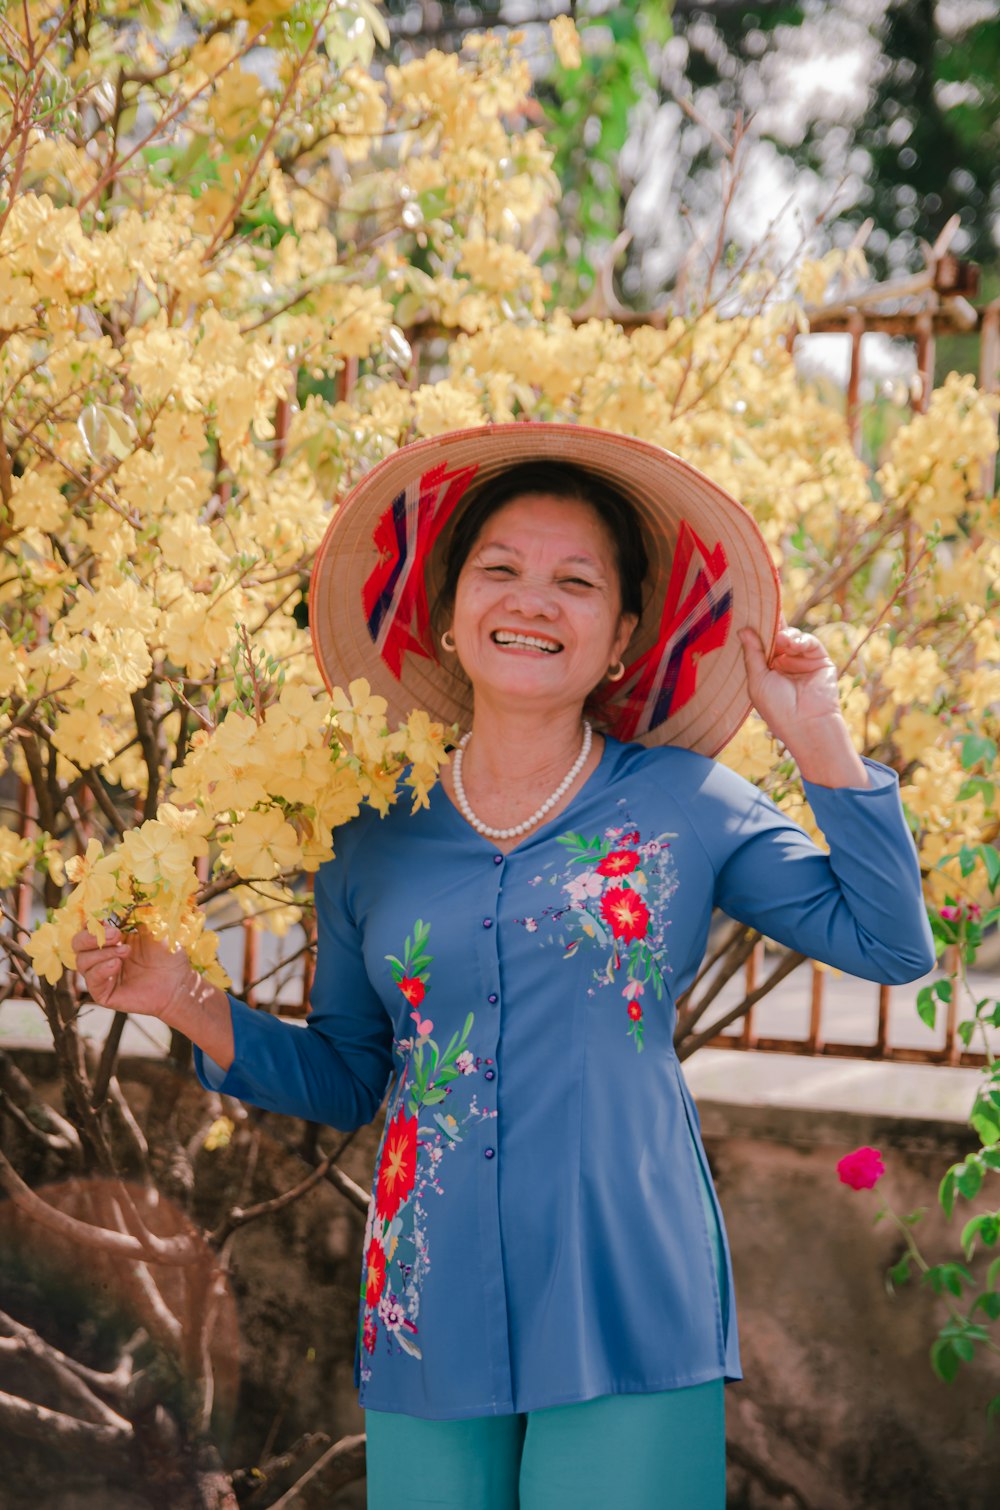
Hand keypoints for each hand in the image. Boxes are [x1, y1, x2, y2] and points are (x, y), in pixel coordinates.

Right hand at [72, 923, 195, 1020]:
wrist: (179, 982)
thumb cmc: (168, 953)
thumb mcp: (153, 926)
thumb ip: (136, 912)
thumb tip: (122, 895)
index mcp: (111, 938)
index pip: (87, 927)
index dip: (91, 922)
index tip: (105, 918)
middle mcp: (102, 956)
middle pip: (77, 944)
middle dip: (91, 937)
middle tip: (115, 934)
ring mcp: (102, 974)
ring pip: (82, 962)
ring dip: (102, 953)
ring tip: (126, 951)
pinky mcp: (104, 993)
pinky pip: (91, 981)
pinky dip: (101, 970)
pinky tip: (117, 965)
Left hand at [738, 618, 839, 745]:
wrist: (806, 724)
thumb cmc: (777, 708)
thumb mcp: (757, 680)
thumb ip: (752, 653)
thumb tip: (743, 630)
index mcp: (767, 670)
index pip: (761, 645)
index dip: (757, 630)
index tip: (750, 612)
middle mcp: (785, 664)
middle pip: (777, 637)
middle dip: (771, 626)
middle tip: (765, 612)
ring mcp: (802, 661)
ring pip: (793, 637)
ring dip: (786, 635)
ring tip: (780, 640)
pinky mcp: (820, 660)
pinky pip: (810, 642)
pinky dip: (801, 640)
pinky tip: (792, 644)